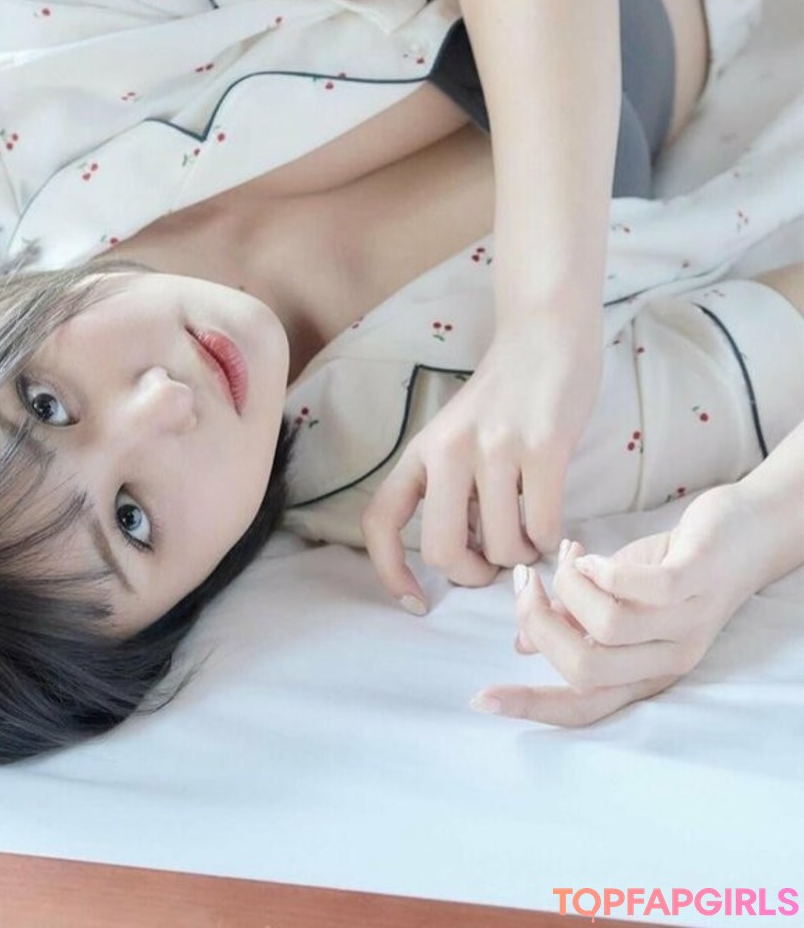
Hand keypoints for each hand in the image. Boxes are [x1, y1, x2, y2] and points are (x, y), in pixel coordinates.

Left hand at [361, 319, 602, 599]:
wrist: (544, 334)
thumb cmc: (504, 397)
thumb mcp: (458, 438)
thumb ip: (454, 490)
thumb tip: (467, 559)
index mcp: (422, 451)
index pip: (381, 521)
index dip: (390, 572)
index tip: (418, 600)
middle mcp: (449, 450)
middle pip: (444, 549)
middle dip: (475, 574)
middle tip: (496, 563)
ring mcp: (496, 446)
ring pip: (503, 546)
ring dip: (524, 555)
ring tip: (533, 533)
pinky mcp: (544, 444)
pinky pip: (544, 525)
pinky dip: (553, 538)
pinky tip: (555, 521)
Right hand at [472, 484, 761, 724]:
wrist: (750, 531)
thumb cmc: (678, 564)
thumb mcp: (620, 599)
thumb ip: (575, 622)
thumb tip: (522, 645)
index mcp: (645, 672)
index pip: (585, 707)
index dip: (533, 705)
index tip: (483, 698)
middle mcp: (667, 659)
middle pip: (585, 669)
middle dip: (538, 624)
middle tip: (526, 584)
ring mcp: (686, 623)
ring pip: (606, 626)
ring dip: (567, 585)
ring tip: (568, 558)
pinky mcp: (696, 581)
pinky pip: (640, 589)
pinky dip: (600, 569)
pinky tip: (588, 551)